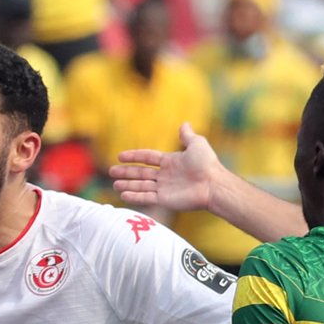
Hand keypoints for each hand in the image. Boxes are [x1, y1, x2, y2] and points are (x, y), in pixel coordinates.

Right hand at [110, 123, 226, 215]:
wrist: (212, 184)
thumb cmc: (206, 164)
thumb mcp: (197, 144)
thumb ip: (187, 136)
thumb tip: (184, 124)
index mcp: (170, 161)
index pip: (148, 158)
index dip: (134, 156)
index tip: (120, 156)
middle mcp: (165, 175)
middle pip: (141, 173)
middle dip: (126, 172)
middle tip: (111, 171)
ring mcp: (164, 188)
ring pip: (141, 186)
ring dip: (128, 185)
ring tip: (114, 185)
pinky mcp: (165, 200)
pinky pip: (147, 198)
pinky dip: (135, 197)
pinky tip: (123, 195)